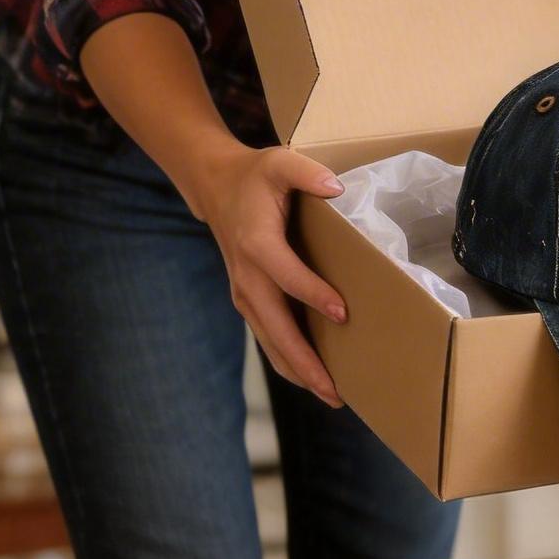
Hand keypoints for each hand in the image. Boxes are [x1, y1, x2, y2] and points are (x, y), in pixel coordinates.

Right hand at [192, 145, 346, 405]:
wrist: (216, 188)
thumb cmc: (256, 176)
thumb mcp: (280, 163)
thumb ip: (308, 172)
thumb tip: (337, 188)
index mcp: (257, 244)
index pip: (287, 276)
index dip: (314, 295)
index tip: (342, 314)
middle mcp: (247, 277)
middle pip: (276, 327)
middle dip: (304, 360)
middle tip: (334, 388)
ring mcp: (245, 293)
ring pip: (270, 341)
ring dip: (297, 370)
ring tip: (331, 395)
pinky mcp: (248, 301)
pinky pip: (268, 337)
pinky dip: (287, 360)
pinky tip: (312, 377)